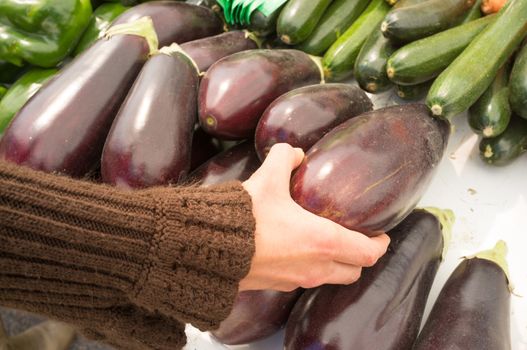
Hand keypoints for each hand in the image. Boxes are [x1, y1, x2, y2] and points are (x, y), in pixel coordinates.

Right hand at [240, 143, 389, 291]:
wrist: (208, 246)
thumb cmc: (244, 217)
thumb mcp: (267, 178)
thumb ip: (285, 158)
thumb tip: (294, 153)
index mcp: (323, 241)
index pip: (369, 253)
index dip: (381, 244)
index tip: (382, 235)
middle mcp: (315, 267)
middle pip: (354, 271)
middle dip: (360, 257)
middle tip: (358, 240)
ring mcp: (296, 281)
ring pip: (331, 279)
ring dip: (337, 265)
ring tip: (329, 245)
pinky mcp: (277, 286)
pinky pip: (305, 281)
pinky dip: (311, 269)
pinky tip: (298, 251)